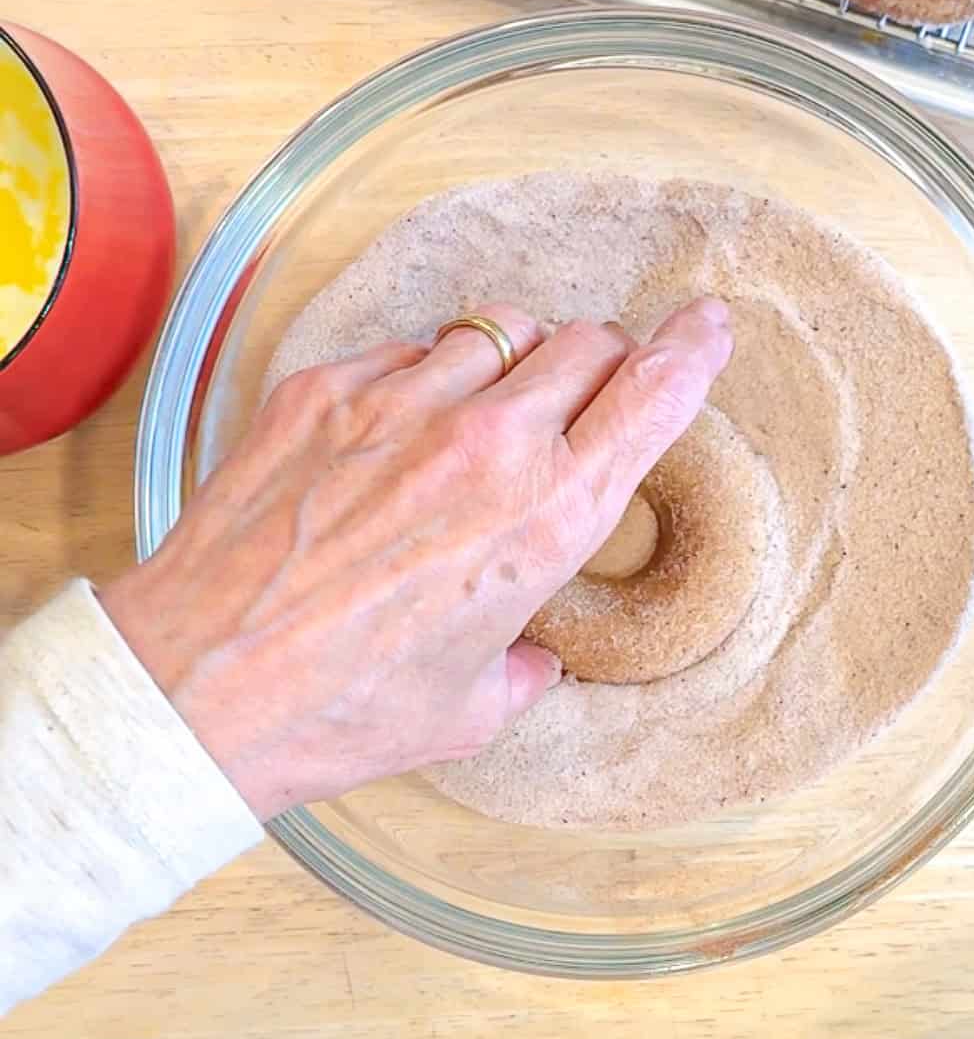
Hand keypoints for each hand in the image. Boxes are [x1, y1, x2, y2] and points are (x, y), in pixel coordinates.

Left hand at [101, 298, 732, 818]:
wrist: (201, 684)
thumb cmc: (342, 711)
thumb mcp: (469, 709)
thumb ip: (524, 667)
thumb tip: (535, 657)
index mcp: (546, 520)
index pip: (650, 397)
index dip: (691, 352)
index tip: (708, 327)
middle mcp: (487, 445)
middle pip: (585, 343)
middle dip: (602, 362)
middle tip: (589, 392)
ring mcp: (399, 404)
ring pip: (499, 329)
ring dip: (514, 361)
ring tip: (489, 409)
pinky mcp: (324, 389)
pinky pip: (406, 348)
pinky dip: (423, 375)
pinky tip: (398, 429)